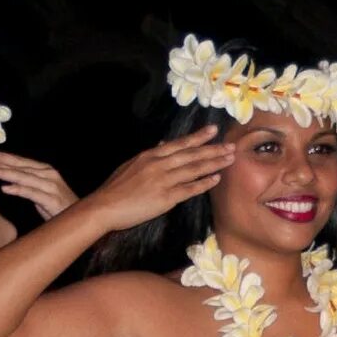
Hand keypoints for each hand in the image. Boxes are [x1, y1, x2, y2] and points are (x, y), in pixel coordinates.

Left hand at [0, 151, 78, 217]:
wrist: (81, 220)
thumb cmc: (60, 207)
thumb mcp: (41, 193)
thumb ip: (28, 184)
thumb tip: (9, 182)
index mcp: (45, 171)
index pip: (21, 162)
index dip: (4, 158)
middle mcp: (49, 175)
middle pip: (19, 167)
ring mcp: (51, 186)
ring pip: (23, 177)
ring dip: (4, 173)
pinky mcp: (52, 199)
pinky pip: (31, 193)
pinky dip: (18, 189)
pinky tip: (5, 188)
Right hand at [84, 126, 223, 227]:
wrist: (105, 206)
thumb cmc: (116, 187)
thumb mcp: (132, 165)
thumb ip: (150, 155)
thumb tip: (162, 143)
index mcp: (150, 155)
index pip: (179, 143)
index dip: (198, 137)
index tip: (213, 130)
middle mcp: (159, 164)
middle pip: (191, 154)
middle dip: (213, 149)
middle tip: (231, 145)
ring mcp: (163, 180)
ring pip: (194, 169)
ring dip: (214, 163)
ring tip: (230, 159)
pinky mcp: (166, 198)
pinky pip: (189, 188)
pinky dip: (204, 183)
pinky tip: (216, 178)